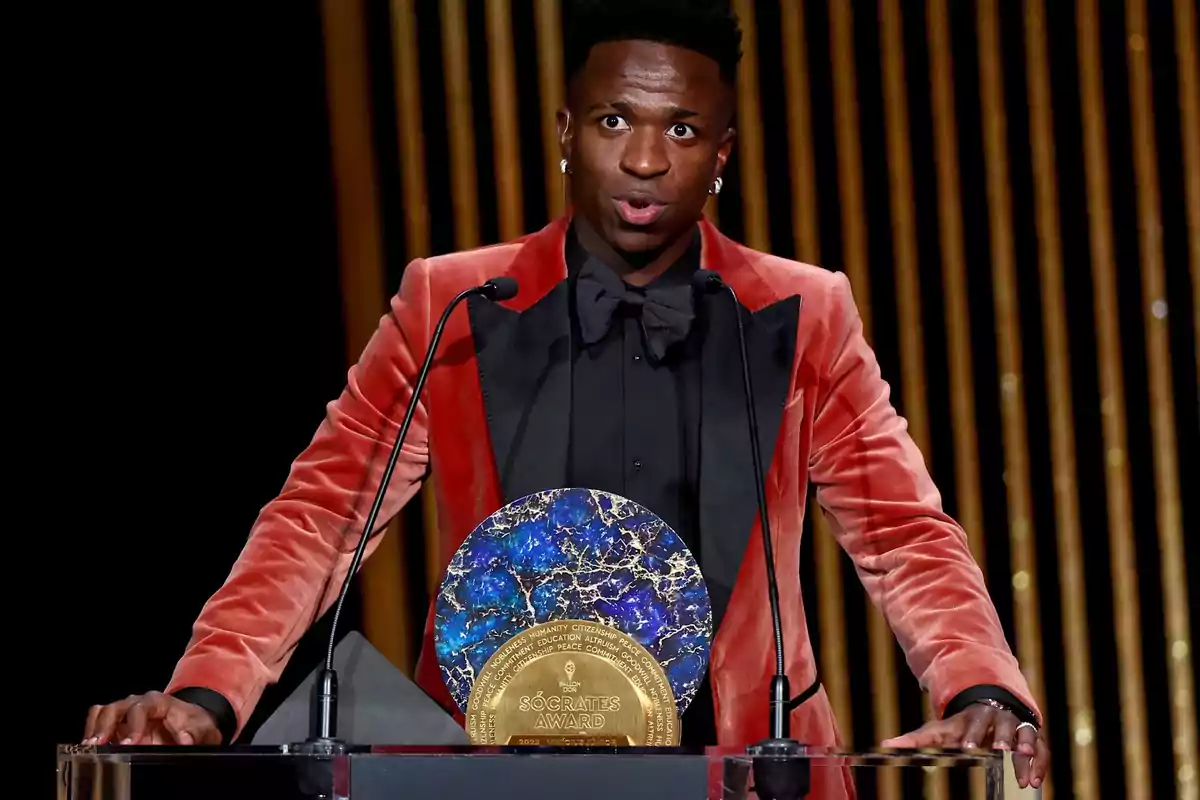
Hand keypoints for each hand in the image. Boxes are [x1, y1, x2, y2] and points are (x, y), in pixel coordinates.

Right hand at [82, 691, 221, 745]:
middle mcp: (139, 703)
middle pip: (116, 708)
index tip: (130, 743)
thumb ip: (195, 734)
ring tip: (89, 747)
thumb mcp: (203, 729)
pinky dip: (92, 732)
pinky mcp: (118, 725)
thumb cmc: (195, 725)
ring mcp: (126, 713)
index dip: (133, 725)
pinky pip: (99, 721)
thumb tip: (185, 741)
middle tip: (98, 744)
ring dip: (94, 728)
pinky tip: (91, 748)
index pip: (141, 708)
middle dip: (106, 725)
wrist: (192, 723)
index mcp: (159, 702)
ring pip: (103, 712)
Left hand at [881, 703, 1048, 789]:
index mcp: (973, 716)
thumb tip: (885, 746)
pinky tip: (1035, 780)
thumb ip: (916, 739)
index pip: (971, 723)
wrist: (990, 709)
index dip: (970, 734)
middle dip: (1000, 735)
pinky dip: (1040, 763)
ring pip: (1024, 734)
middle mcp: (997, 718)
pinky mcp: (1033, 739)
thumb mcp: (940, 730)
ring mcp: (1016, 727)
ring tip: (1024, 769)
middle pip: (1000, 723)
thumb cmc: (961, 726)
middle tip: (999, 749)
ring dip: (1025, 749)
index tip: (966, 748)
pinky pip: (1041, 749)